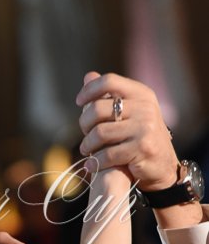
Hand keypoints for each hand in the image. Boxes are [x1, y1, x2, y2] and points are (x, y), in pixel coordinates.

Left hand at [76, 71, 177, 189]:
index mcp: (142, 94)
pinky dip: (95, 162)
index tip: (79, 102)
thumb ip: (110, 95)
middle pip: (98, 109)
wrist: (164, 166)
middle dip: (85, 124)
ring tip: (86, 150)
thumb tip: (88, 76)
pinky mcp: (142, 149)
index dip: (89, 90)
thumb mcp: (132, 112)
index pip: (109, 81)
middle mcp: (145, 108)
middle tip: (85, 134)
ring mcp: (145, 128)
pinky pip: (108, 154)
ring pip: (99, 133)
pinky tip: (91, 165)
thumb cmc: (142, 137)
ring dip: (87, 145)